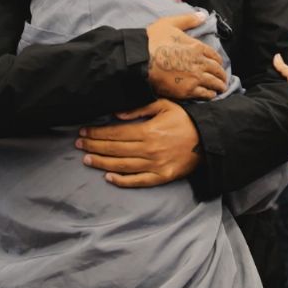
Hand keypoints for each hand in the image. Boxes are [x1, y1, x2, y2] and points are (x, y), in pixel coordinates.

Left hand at [76, 99, 201, 187]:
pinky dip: (122, 181)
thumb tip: (116, 115)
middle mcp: (149, 149)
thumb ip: (139, 109)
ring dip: (101, 163)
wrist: (209, 139)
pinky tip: (108, 177)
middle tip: (78, 145)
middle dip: (94, 146)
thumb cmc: (185, 120)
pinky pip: (138, 181)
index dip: (97, 133)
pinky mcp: (162, 177)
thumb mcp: (164, 105)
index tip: (84, 132)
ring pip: (122, 166)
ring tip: (87, 160)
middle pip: (114, 149)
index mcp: (148, 131)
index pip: (115, 133)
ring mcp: (155, 165)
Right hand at [146, 13, 226, 100]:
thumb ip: (188, 20)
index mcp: (197, 47)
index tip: (219, 64)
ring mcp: (194, 77)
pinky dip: (209, 94)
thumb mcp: (170, 23)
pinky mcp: (187, 90)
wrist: (140, 60)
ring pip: (213, 83)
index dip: (217, 60)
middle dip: (221, 74)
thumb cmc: (152, 41)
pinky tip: (210, 95)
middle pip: (216, 70)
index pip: (214, 55)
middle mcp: (199, 63)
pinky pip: (204, 94)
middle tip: (223, 78)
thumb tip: (203, 15)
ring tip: (221, 88)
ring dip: (219, 85)